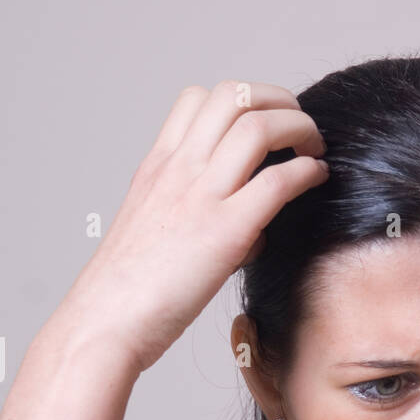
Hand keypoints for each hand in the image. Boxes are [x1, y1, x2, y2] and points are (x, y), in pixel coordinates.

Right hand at [64, 80, 327, 372]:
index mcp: (157, 167)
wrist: (104, 323)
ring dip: (299, 127)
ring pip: (258, 126)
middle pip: (234, 95)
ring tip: (314, 148)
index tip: (265, 123)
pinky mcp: (225, 233)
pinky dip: (306, 171)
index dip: (241, 100)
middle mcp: (178, 171)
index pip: (197, 99)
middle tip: (299, 127)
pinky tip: (316, 179)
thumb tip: (247, 227)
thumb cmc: (127, 292)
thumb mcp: (152, 232)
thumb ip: (193, 215)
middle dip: (278, 100)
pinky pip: (278, 181)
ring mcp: (200, 197)